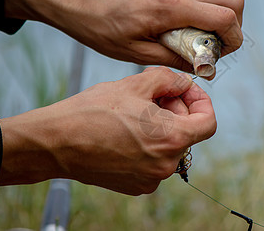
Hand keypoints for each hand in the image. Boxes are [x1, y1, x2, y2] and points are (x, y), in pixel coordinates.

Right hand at [0, 67, 215, 194]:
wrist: (56, 142)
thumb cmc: (92, 112)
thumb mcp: (135, 83)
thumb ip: (169, 79)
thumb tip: (182, 83)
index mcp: (172, 138)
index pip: (208, 122)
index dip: (201, 101)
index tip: (185, 91)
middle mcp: (166, 164)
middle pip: (187, 132)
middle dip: (177, 109)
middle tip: (155, 94)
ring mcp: (151, 178)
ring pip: (169, 146)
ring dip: (162, 126)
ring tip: (137, 110)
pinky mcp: (135, 185)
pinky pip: (154, 161)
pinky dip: (149, 143)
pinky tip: (128, 129)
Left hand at [5, 0, 243, 72]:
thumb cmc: (102, 27)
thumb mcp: (138, 53)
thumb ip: (177, 59)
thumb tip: (205, 67)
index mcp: (169, 6)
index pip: (225, 17)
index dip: (233, 39)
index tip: (221, 53)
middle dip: (233, 25)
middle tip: (214, 44)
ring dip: (218, 12)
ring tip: (198, 32)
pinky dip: (203, 1)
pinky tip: (183, 16)